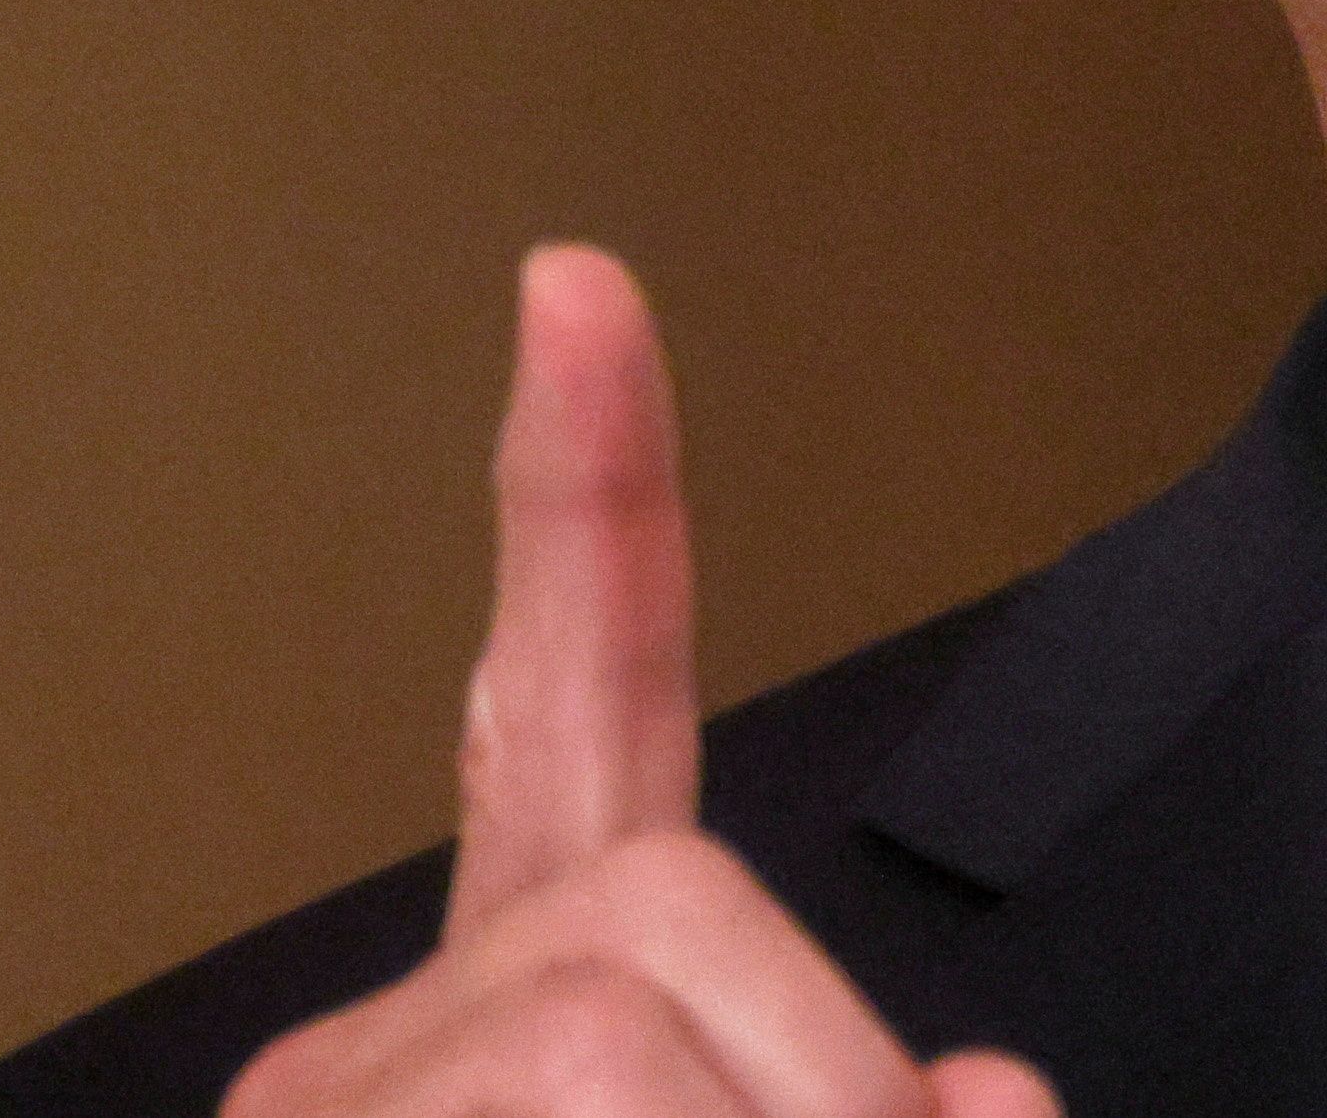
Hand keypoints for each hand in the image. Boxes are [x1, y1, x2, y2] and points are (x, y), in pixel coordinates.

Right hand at [224, 247, 1058, 1117]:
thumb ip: (871, 1096)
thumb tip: (988, 1094)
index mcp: (544, 1020)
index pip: (584, 718)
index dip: (594, 496)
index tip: (577, 290)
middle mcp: (405, 1035)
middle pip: (660, 896)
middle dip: (810, 1074)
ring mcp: (338, 1088)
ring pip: (614, 1020)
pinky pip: (582, 1083)